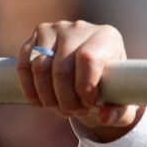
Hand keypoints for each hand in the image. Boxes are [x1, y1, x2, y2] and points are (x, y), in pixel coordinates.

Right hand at [16, 20, 142, 140]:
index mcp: (107, 37)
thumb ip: (118, 112)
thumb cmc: (111, 85)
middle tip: (74, 112)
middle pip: (62, 68)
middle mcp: (80, 28)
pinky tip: (41, 103)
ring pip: (40, 68)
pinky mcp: (36, 36)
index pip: (88, 59)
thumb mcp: (121, 100)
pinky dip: (30, 89)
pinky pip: (24, 65)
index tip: (89, 104)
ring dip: (48, 97)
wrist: (93, 69)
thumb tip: (104, 118)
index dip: (84, 87)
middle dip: (65, 99)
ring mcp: (56, 29)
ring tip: (61, 109)